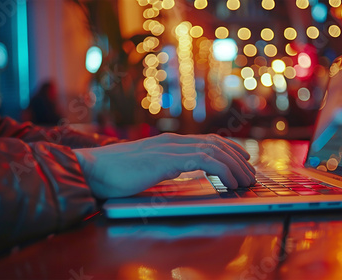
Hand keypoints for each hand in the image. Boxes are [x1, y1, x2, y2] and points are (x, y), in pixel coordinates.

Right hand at [73, 133, 255, 198]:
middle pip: (215, 144)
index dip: (228, 149)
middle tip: (250, 173)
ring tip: (246, 181)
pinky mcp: (166, 159)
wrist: (91, 170)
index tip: (242, 160)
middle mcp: (172, 142)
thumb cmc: (114, 174)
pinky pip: (204, 161)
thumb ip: (164, 168)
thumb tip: (178, 173)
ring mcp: (170, 148)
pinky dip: (222, 170)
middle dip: (237, 158)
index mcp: (168, 143)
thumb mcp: (146, 170)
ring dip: (234, 166)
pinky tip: (230, 182)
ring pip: (214, 151)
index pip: (206, 141)